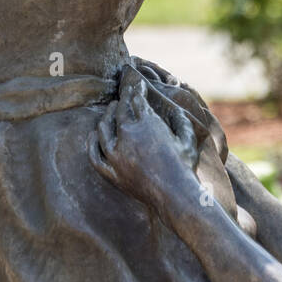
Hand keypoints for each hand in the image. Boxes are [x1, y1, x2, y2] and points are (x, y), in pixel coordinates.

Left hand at [88, 66, 199, 219]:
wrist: (175, 195)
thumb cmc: (185, 166)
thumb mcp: (188, 139)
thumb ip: (181, 121)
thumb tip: (177, 110)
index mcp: (147, 123)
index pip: (137, 100)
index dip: (137, 90)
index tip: (137, 85)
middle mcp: (128, 135)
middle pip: (120, 111)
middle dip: (122, 100)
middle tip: (124, 95)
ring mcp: (116, 155)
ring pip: (104, 129)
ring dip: (107, 116)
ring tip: (111, 109)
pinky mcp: (112, 172)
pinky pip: (95, 155)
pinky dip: (93, 143)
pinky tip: (93, 136)